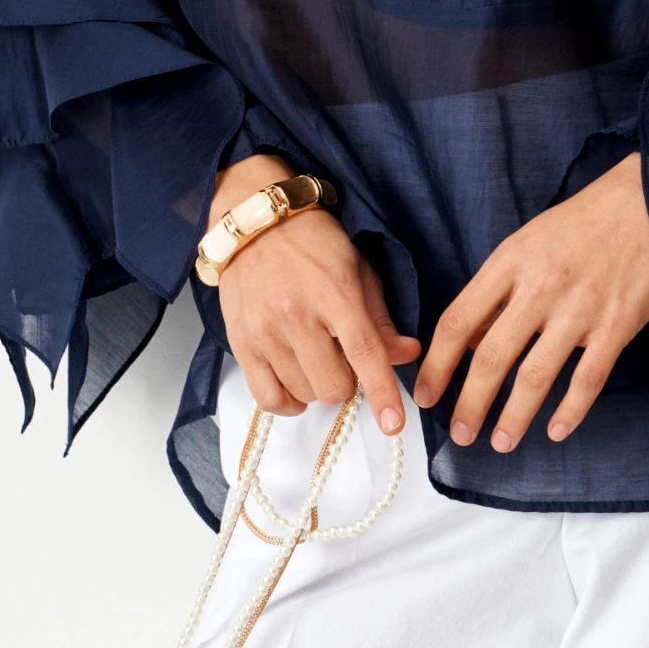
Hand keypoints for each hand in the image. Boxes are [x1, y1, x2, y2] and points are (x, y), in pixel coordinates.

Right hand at [209, 154, 421, 433]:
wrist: (254, 223)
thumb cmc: (313, 243)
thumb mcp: (358, 269)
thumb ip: (381, 318)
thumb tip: (407, 355)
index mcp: (334, 291)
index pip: (364, 352)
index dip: (382, 393)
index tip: (394, 424)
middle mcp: (296, 315)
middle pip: (334, 386)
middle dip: (349, 382)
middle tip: (343, 357)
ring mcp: (264, 332)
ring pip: (305, 395)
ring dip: (318, 385)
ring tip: (316, 356)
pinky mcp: (240, 343)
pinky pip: (268, 398)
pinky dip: (288, 402)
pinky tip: (297, 384)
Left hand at [411, 153, 648, 451]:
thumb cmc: (582, 223)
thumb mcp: (527, 242)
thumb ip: (500, 290)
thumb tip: (473, 341)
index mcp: (510, 261)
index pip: (459, 321)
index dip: (437, 364)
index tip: (426, 394)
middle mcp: (540, 287)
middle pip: (491, 357)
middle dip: (470, 404)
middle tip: (459, 434)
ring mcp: (580, 309)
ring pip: (535, 377)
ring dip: (513, 417)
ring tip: (501, 442)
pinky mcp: (617, 326)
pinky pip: (588, 380)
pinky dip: (570, 411)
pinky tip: (555, 430)